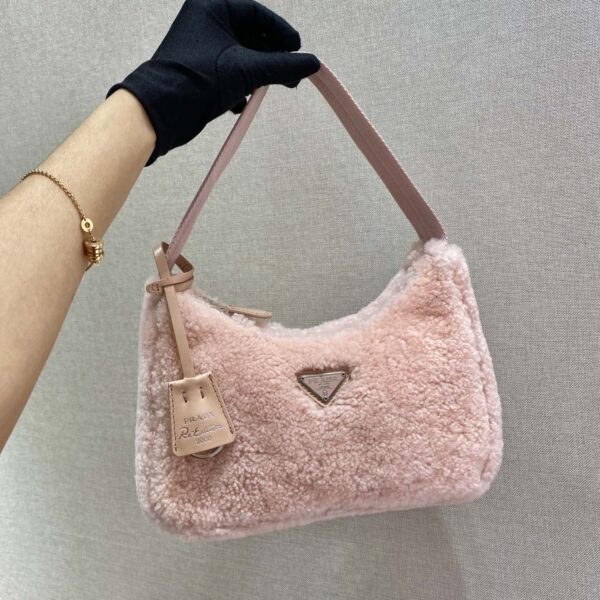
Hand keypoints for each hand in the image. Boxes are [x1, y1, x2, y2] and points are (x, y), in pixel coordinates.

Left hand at [106, 0, 320, 165]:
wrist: (160, 112)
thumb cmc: (196, 80)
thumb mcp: (247, 70)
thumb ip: (282, 66)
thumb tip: (311, 63)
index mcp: (212, 7)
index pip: (258, 14)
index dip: (281, 33)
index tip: (298, 51)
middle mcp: (205, 22)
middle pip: (251, 36)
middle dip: (271, 58)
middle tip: (291, 76)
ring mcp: (201, 48)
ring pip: (241, 57)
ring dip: (257, 74)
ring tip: (270, 89)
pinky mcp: (199, 71)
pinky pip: (229, 72)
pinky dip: (241, 85)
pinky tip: (244, 101)